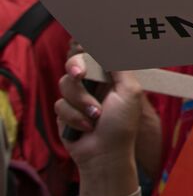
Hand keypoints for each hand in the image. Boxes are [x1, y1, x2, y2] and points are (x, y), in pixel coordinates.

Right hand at [57, 57, 144, 195]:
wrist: (105, 154)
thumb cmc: (122, 124)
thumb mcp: (130, 91)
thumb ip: (121, 67)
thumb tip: (113, 45)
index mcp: (110, 76)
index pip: (95, 54)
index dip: (88, 46)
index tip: (84, 41)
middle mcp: (93, 84)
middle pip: (74, 63)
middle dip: (75, 66)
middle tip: (80, 74)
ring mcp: (77, 97)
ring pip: (66, 84)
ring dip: (82, 102)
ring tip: (96, 116)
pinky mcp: (64, 112)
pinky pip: (60, 105)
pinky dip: (74, 117)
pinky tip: (86, 127)